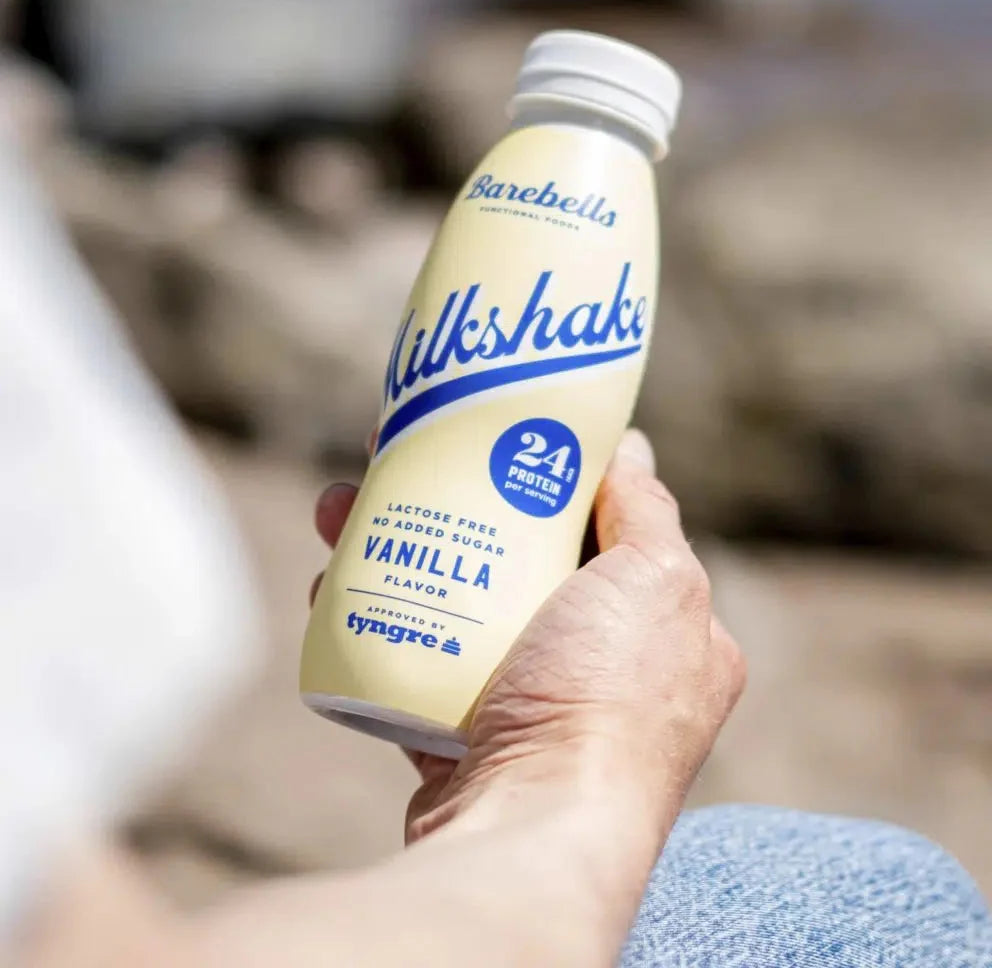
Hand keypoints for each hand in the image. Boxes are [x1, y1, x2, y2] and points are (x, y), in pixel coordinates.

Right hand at [312, 429, 744, 852]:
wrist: (530, 830)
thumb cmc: (605, 702)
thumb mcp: (655, 581)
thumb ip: (648, 512)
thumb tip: (630, 447)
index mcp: (668, 632)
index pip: (612, 532)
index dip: (553, 476)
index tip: (498, 437)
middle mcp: (606, 671)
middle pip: (522, 560)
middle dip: (458, 506)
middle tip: (397, 461)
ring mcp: (533, 704)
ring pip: (459, 604)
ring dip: (397, 551)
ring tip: (338, 506)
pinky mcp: (467, 734)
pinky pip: (419, 659)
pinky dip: (379, 620)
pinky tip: (330, 583)